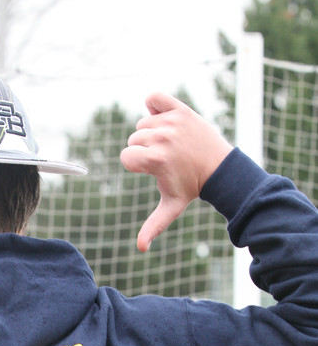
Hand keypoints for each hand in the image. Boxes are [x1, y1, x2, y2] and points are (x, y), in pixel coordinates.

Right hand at [120, 93, 232, 251]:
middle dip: (144, 149)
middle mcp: (162, 138)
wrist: (219, 167)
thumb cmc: (191, 187)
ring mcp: (171, 121)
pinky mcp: (179, 108)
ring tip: (171, 143)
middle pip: (133, 139)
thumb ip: (153, 225)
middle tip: (167, 157)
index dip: (136, 165)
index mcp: (157, 159)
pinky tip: (163, 117)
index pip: (126, 157)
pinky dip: (154, 104)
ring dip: (152, 132)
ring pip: (143, 122)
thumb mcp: (171, 207)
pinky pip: (155, 97)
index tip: (154, 169)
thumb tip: (141, 249)